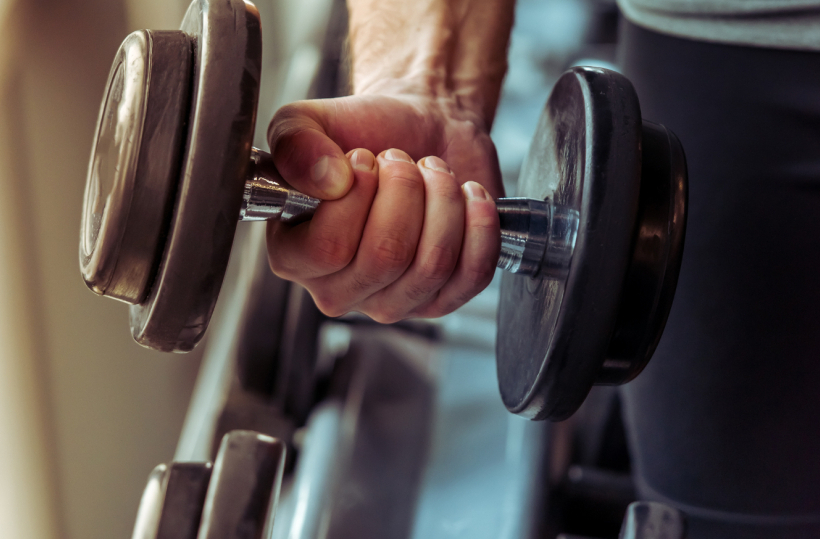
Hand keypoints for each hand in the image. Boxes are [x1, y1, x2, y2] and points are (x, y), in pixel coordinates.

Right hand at [267, 143, 499, 321]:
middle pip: (385, 258)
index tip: (363, 158)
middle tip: (402, 162)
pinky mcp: (442, 300)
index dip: (356, 194)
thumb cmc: (362, 131)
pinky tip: (468, 196)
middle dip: (405, 189)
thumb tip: (328, 181)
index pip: (327, 249)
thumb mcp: (307, 121)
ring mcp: (391, 302)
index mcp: (294, 257)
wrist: (419, 128)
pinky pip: (472, 274)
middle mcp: (338, 290)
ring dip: (442, 199)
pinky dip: (479, 224)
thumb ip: (294, 143)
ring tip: (433, 173)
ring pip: (431, 264)